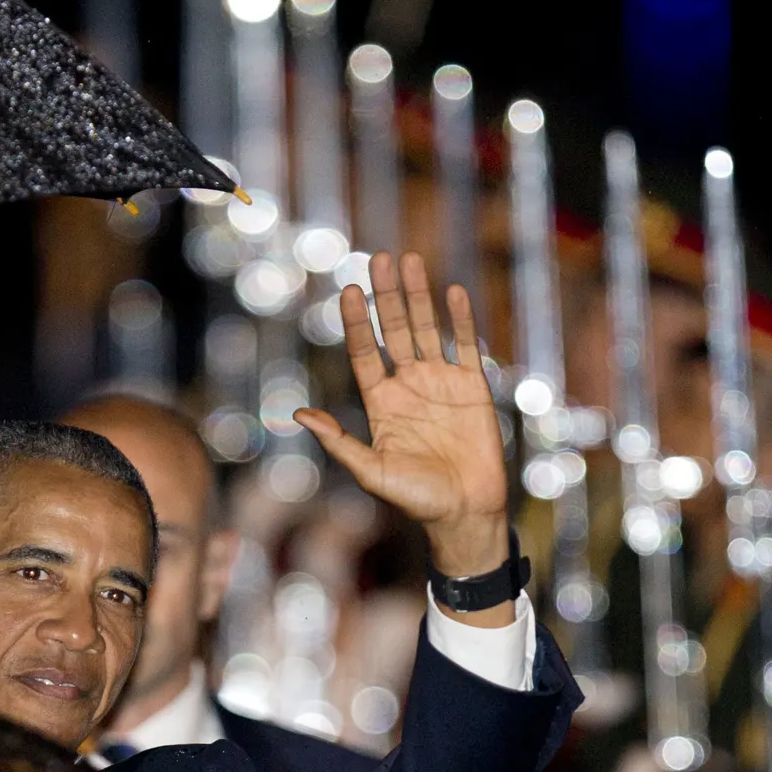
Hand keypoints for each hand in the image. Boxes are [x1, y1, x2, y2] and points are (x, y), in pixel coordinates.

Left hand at [296, 252, 511, 595]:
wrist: (465, 513)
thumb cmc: (415, 499)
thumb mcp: (370, 471)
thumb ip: (338, 442)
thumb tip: (298, 415)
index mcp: (381, 402)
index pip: (365, 352)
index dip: (356, 322)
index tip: (348, 291)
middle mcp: (409, 386)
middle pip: (394, 331)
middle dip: (387, 296)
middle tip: (378, 259)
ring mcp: (441, 384)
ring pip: (427, 330)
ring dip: (419, 296)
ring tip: (410, 261)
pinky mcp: (472, 389)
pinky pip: (465, 347)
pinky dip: (461, 321)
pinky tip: (454, 293)